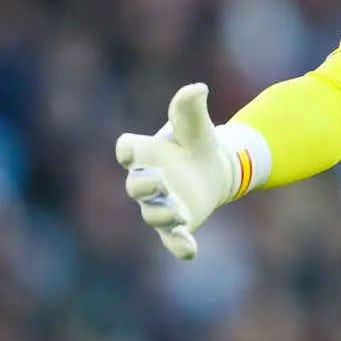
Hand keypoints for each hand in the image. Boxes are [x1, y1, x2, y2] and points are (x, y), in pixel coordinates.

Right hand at [115, 83, 237, 259]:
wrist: (213, 168)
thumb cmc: (194, 143)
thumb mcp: (195, 125)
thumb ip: (190, 108)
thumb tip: (198, 88)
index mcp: (145, 153)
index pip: (128, 150)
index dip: (127, 150)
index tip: (129, 150)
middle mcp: (146, 182)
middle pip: (136, 186)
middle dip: (144, 185)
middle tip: (159, 180)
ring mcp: (159, 205)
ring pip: (153, 215)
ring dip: (163, 214)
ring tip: (179, 212)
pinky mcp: (177, 224)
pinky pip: (172, 239)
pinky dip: (179, 246)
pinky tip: (190, 251)